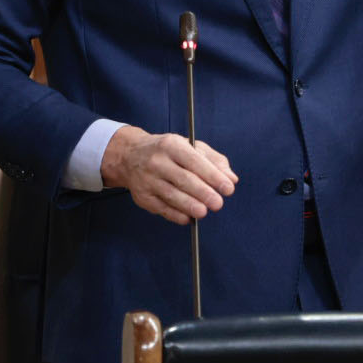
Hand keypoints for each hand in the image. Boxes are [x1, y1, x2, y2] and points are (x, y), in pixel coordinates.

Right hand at [100, 126, 236, 224]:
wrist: (130, 156)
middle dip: (203, 193)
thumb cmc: (168, 152)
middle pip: (183, 179)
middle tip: (218, 203)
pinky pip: (161, 208)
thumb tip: (232, 178)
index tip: (228, 188)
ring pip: (171, 195)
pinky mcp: (142, 197)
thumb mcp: (190, 147)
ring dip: (189, 206)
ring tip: (204, 212)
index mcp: (172, 145)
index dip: (213, 176)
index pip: (195, 161)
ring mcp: (148, 180)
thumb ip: (214, 161)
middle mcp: (157, 162)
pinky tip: (188, 218)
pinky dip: (176, 215)